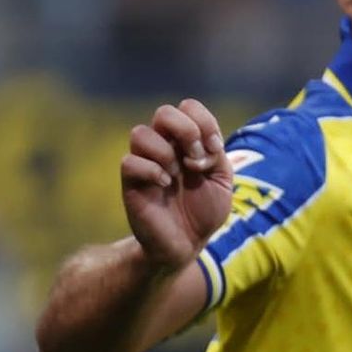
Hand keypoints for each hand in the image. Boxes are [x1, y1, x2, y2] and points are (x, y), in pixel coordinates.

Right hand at [122, 100, 232, 267]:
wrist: (185, 245)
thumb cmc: (202, 211)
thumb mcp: (222, 181)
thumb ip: (216, 155)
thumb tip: (203, 143)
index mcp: (186, 141)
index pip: (188, 107)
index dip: (205, 122)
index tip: (215, 151)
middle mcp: (164, 147)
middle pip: (164, 112)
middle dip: (186, 131)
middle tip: (196, 160)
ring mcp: (145, 163)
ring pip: (141, 133)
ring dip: (166, 152)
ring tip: (176, 175)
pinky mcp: (130, 182)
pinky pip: (130, 161)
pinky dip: (151, 171)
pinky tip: (164, 185)